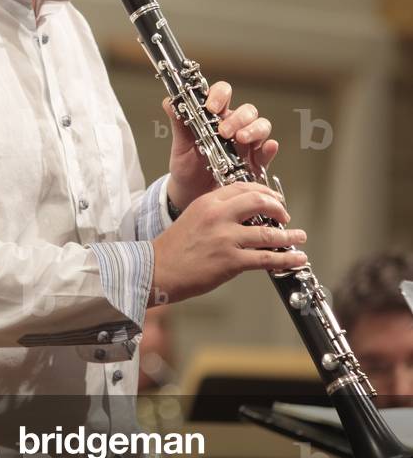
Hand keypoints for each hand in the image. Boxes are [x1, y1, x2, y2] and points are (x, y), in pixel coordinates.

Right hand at [150, 181, 306, 305]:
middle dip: (278, 208)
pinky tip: (296, 258)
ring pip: (267, 232)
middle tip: (285, 215)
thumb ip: (216, 211)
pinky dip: (286, 258)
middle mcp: (219, 215)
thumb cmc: (173, 248)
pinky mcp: (230, 260)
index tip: (272, 199)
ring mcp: (226, 237)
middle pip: (259, 202)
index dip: (264, 192)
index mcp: (208, 201)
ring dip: (288, 235)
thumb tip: (242, 215)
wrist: (157, 269)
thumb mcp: (193, 217)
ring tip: (299, 236)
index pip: (243, 188)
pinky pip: (266, 258)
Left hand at [163, 81, 278, 212]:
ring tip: (240, 139)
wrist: (192, 193)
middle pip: (247, 110)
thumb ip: (178, 123)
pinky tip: (268, 147)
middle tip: (224, 132)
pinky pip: (267, 151)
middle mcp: (235, 126)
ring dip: (253, 129)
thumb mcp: (181, 145)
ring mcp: (248, 143)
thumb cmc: (187, 166)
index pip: (223, 94)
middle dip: (237, 118)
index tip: (211, 107)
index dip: (220, 96)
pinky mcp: (256, 161)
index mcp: (216, 116)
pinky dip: (269, 148)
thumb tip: (168, 102)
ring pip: (261, 125)